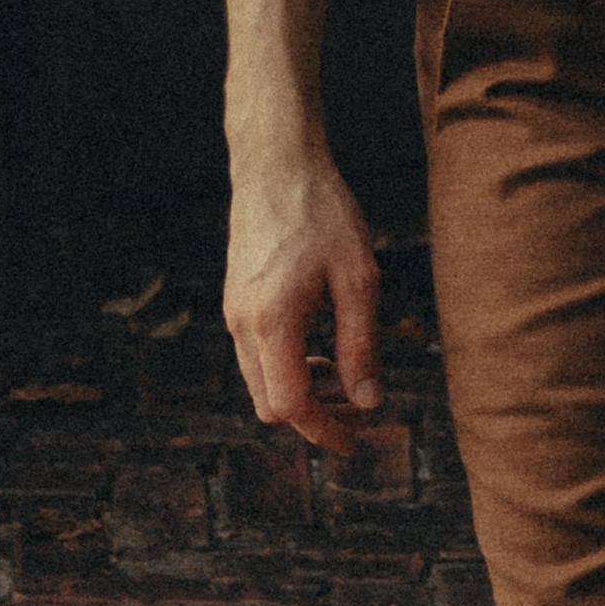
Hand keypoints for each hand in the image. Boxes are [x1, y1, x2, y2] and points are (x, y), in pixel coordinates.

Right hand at [222, 136, 396, 458]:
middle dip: (315, 417)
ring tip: (348, 376)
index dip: (324, 430)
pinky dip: (289, 368)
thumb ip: (361, 345)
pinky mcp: (237, 301)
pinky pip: (257, 357)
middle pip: (271, 404)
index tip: (355, 442)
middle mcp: (243, 324)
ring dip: (303, 392)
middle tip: (361, 408)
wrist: (277, 163)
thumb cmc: (323, 213)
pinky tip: (324, 348)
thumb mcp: (359, 279)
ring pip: (262, 383)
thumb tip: (369, 401)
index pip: (292, 404)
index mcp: (272, 322)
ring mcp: (234, 313)